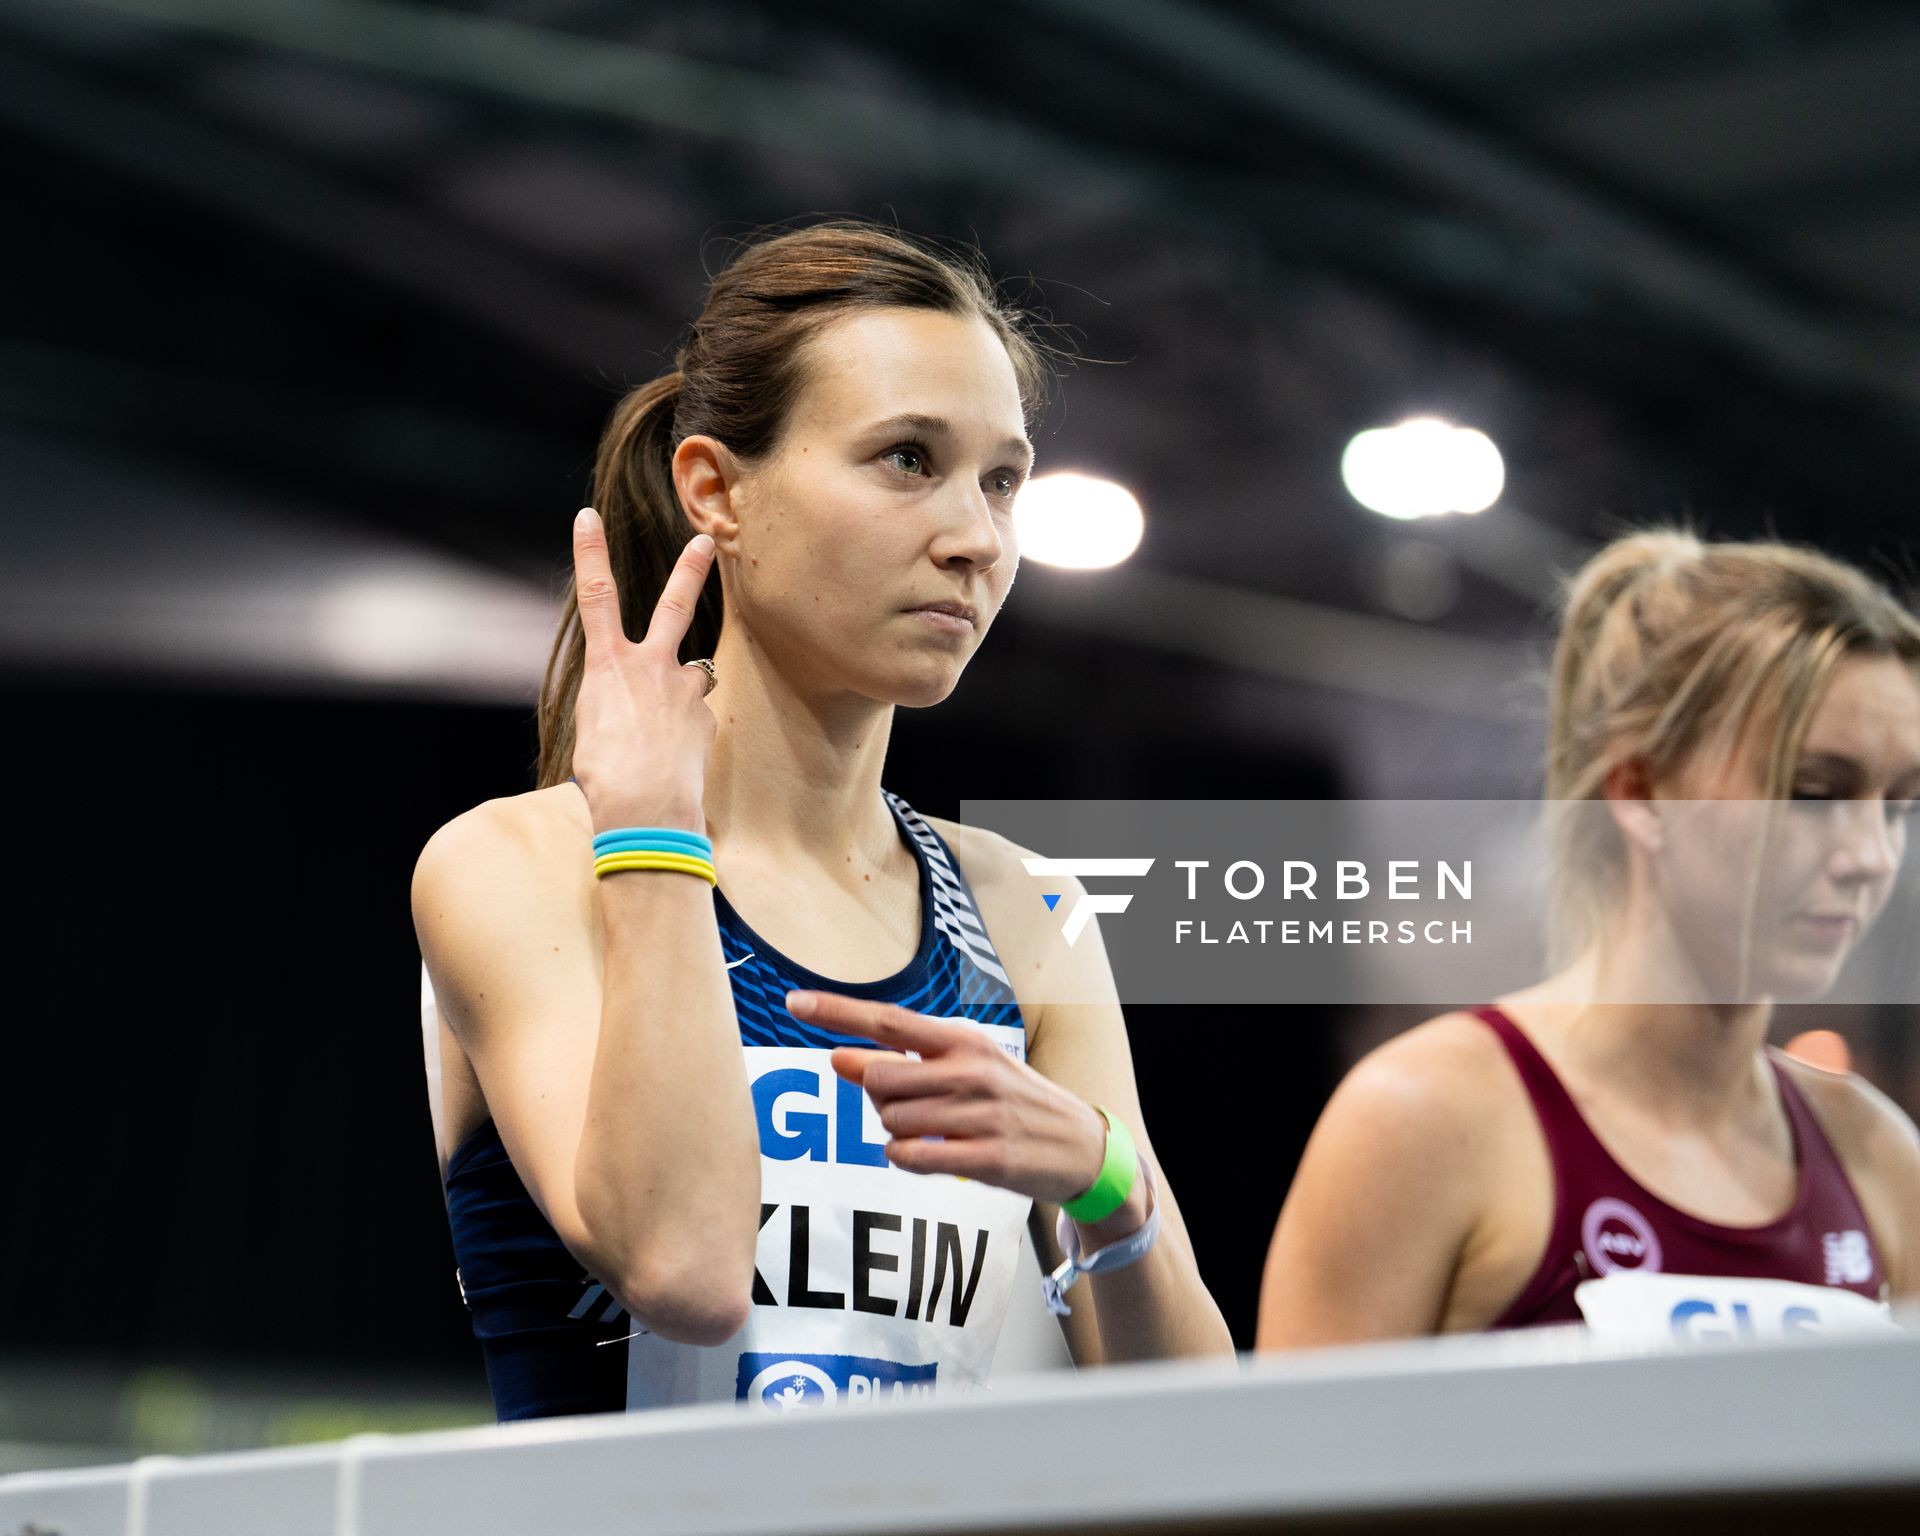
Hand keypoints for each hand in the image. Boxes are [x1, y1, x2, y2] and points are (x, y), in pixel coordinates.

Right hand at [570, 508, 716, 832]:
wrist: (645, 804)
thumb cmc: (604, 775)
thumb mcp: (591, 728)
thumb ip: (614, 701)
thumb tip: (638, 705)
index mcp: (608, 666)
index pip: (596, 596)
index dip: (591, 554)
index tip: (588, 516)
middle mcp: (650, 666)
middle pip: (674, 605)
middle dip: (690, 571)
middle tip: (706, 541)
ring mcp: (684, 688)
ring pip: (689, 675)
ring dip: (679, 694)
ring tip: (661, 734)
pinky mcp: (705, 717)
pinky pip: (692, 720)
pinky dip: (682, 736)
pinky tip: (671, 761)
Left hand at [792, 990, 1107, 1206]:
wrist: (1082, 1146)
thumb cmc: (1010, 1101)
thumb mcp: (968, 1066)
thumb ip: (904, 1063)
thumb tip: (839, 1058)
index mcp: (964, 1040)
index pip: (888, 1020)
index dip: (838, 1011)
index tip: (793, 1002)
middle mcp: (971, 1070)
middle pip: (878, 1078)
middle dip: (877, 1097)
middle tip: (909, 1105)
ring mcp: (981, 1114)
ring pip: (891, 1122)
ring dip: (894, 1131)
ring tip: (931, 1131)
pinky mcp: (988, 1158)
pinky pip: (911, 1158)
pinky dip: (905, 1158)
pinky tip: (926, 1154)